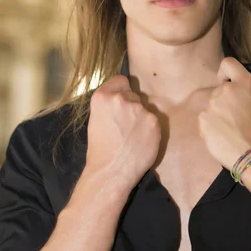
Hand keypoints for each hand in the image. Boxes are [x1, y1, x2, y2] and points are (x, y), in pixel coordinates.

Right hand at [85, 75, 161, 189]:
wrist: (111, 171)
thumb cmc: (100, 149)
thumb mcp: (96, 119)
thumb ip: (110, 105)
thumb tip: (124, 100)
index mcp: (103, 96)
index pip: (121, 80)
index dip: (122, 90)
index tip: (122, 102)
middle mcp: (121, 99)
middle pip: (134, 95)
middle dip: (132, 107)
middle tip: (126, 126)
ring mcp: (139, 109)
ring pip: (145, 108)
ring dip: (142, 119)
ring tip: (133, 136)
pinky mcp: (153, 121)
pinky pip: (154, 120)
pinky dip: (150, 129)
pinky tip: (141, 141)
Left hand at [198, 57, 250, 171]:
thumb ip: (243, 93)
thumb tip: (234, 94)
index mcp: (244, 83)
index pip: (228, 63)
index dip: (224, 74)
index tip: (227, 84)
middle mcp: (225, 89)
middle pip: (218, 90)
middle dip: (223, 102)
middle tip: (234, 119)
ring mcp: (212, 104)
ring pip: (210, 107)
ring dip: (216, 116)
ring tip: (229, 131)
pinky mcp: (202, 119)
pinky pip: (204, 121)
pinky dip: (210, 128)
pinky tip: (222, 137)